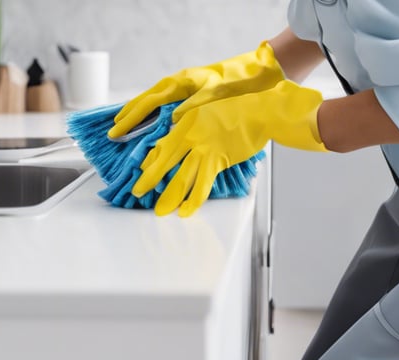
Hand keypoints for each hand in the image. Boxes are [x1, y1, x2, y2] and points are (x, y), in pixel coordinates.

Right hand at [108, 42, 284, 138]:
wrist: (261, 72)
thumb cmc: (240, 80)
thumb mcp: (217, 93)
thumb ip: (194, 106)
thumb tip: (171, 120)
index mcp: (181, 82)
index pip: (149, 101)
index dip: (131, 116)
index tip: (117, 129)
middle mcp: (180, 85)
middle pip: (147, 101)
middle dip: (129, 117)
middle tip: (113, 133)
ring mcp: (186, 90)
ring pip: (155, 104)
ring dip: (140, 118)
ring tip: (125, 130)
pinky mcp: (194, 97)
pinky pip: (167, 108)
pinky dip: (155, 118)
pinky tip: (153, 129)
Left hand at [132, 80, 326, 216]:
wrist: (259, 112)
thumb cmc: (238, 110)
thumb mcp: (207, 111)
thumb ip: (191, 124)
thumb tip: (179, 135)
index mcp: (186, 122)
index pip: (164, 145)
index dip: (151, 161)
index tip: (142, 172)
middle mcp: (192, 135)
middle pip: (166, 161)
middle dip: (151, 179)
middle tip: (138, 192)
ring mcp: (205, 148)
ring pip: (182, 176)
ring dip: (170, 195)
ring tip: (161, 210)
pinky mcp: (219, 160)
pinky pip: (203, 183)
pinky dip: (193, 199)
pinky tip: (185, 210)